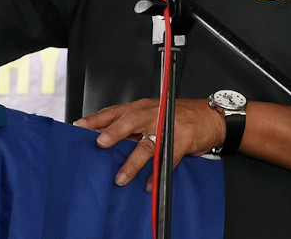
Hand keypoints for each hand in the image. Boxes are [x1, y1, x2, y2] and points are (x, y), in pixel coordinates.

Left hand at [73, 97, 223, 188]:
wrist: (211, 117)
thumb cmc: (178, 116)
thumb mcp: (152, 114)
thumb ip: (131, 125)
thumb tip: (104, 137)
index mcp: (142, 107)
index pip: (116, 111)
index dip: (98, 118)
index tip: (80, 127)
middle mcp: (153, 114)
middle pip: (130, 121)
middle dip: (114, 132)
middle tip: (100, 143)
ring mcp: (168, 127)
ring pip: (148, 143)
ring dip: (133, 162)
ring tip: (121, 177)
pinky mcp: (183, 140)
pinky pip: (168, 159)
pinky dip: (157, 173)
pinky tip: (149, 183)